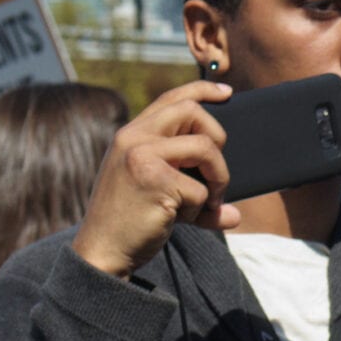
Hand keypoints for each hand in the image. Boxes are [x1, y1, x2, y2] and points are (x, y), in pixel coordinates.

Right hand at [71, 80, 237, 276]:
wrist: (104, 250)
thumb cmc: (133, 222)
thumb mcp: (160, 195)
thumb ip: (194, 193)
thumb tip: (237, 214)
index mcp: (132, 135)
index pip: (171, 98)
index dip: (203, 90)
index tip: (228, 93)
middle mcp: (133, 137)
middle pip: (194, 112)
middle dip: (219, 140)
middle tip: (216, 175)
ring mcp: (141, 155)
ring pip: (206, 148)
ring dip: (218, 179)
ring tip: (205, 204)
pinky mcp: (153, 178)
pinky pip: (201, 189)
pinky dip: (201, 210)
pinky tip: (178, 219)